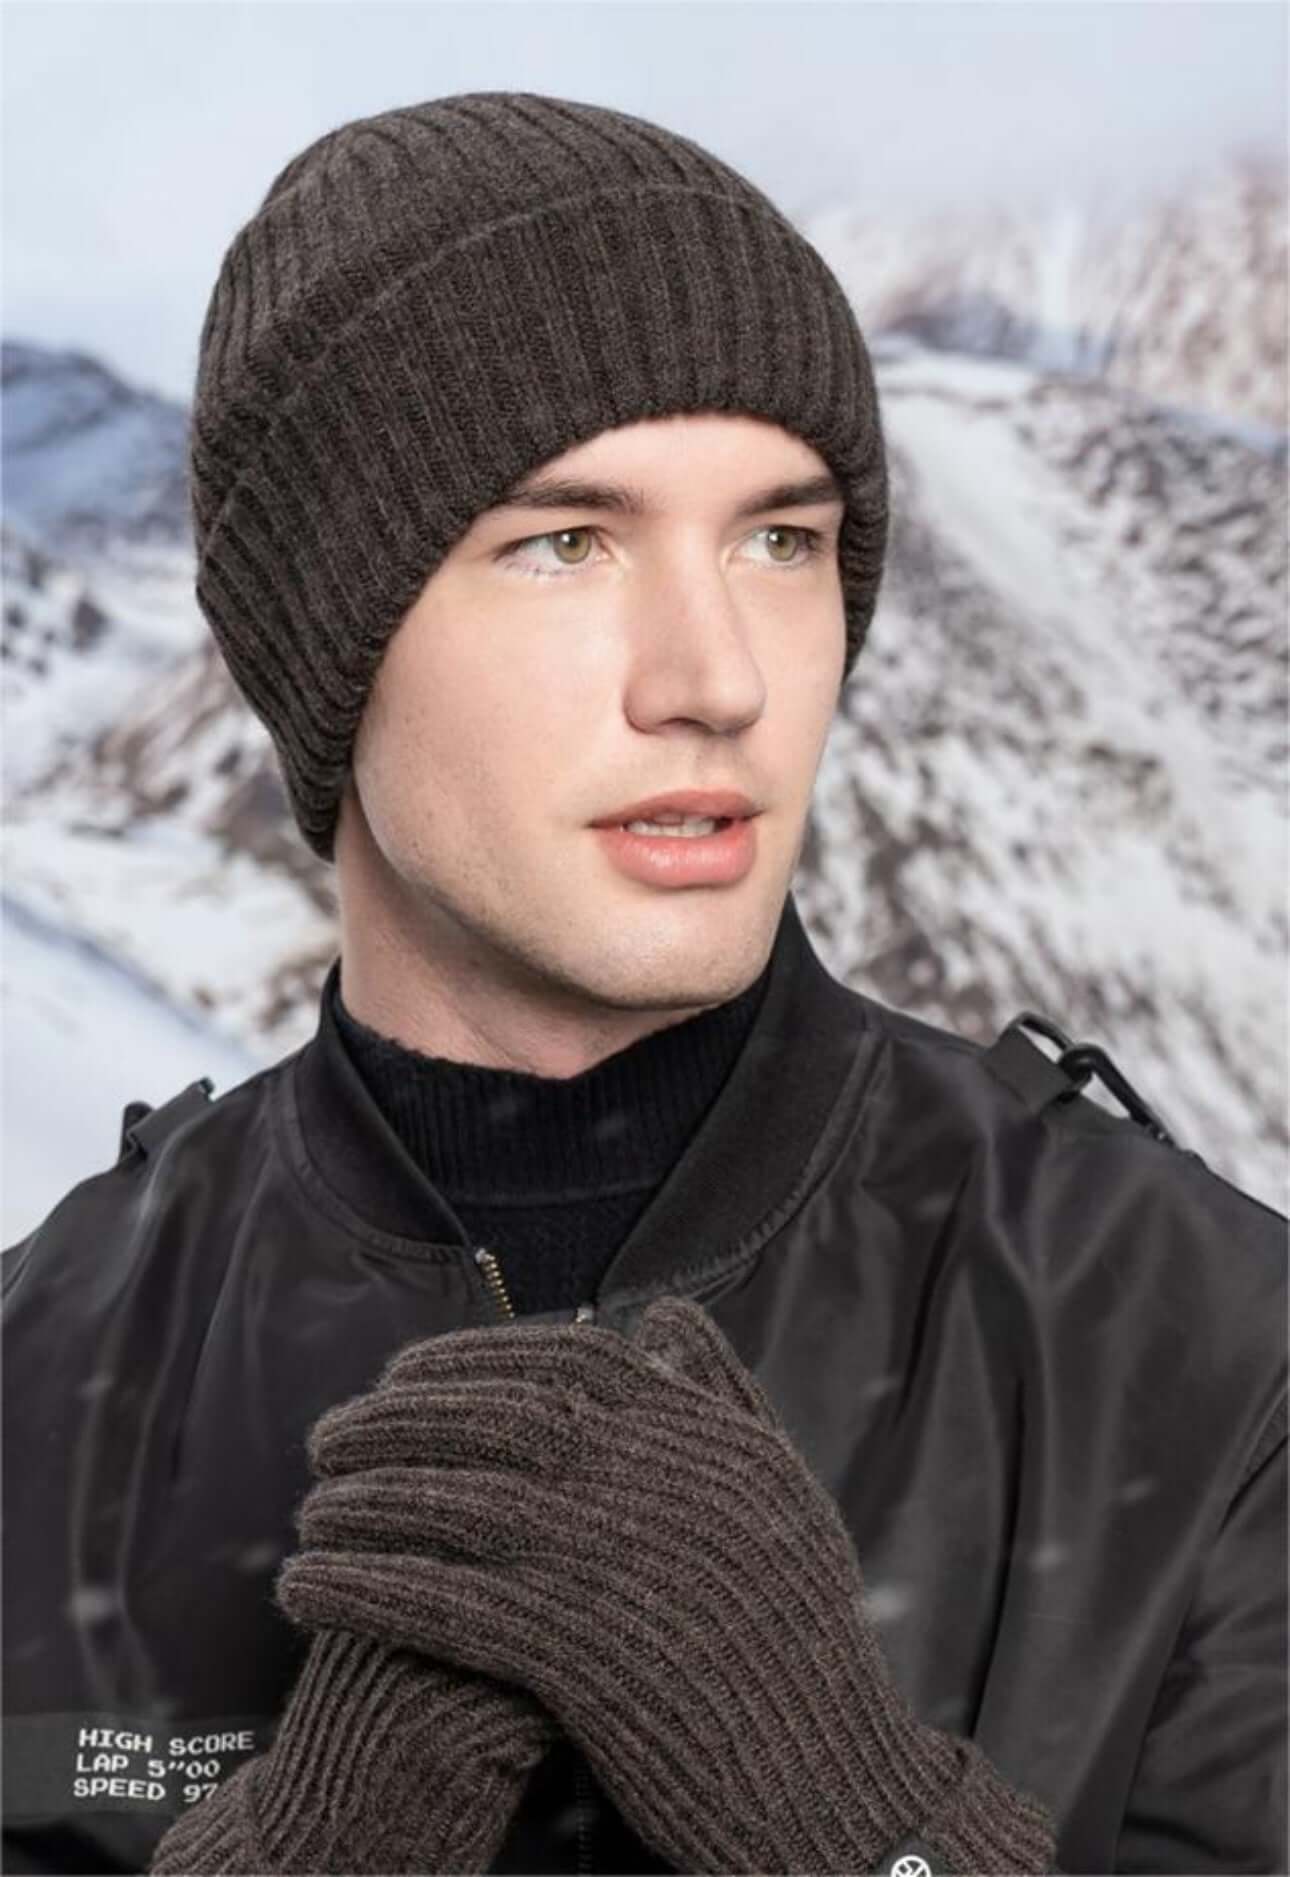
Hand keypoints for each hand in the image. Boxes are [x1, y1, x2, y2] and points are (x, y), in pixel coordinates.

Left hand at [277, 1298, 1052, 1872]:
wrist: (833, 1782)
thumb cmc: (804, 1639)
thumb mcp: (780, 1491)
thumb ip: (720, 1394)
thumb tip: (659, 1315)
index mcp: (699, 1436)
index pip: (565, 1360)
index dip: (467, 1356)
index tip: (400, 1372)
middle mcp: (650, 1479)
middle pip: (491, 1417)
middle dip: (393, 1419)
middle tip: (327, 1436)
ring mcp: (610, 1559)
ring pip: (454, 1500)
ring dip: (361, 1498)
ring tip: (305, 1510)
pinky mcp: (576, 1651)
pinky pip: (441, 1599)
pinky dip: (362, 1583)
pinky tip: (308, 1586)